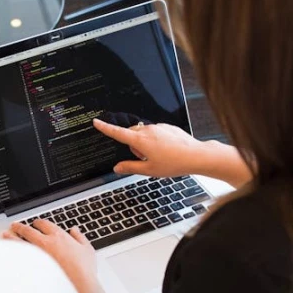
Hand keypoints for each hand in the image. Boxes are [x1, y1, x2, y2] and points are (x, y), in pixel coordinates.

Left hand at [4, 220, 110, 292]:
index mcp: (58, 236)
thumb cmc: (84, 269)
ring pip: (19, 242)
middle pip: (28, 230)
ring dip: (11, 237)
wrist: (78, 285)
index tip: (36, 223)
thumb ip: (79, 237)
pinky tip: (8, 252)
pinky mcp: (32, 267)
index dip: (38, 222)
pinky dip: (13, 253)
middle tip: (15, 226)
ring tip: (6, 235)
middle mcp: (45, 243)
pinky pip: (19, 256)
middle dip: (20, 227)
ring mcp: (37, 255)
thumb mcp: (87, 249)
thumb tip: (75, 230)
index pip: (44, 224)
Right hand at [92, 118, 252, 187]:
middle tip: (144, 158)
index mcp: (140, 141)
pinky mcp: (167, 127)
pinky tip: (166, 150)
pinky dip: (155, 140)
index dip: (105, 128)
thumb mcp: (149, 170)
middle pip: (131, 134)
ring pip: (143, 133)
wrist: (196, 155)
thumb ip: (130, 167)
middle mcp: (148, 130)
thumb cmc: (174, 163)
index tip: (96, 122)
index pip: (118, 133)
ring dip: (144, 143)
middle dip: (133, 145)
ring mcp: (158, 127)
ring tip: (159, 156)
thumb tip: (117, 168)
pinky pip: (155, 132)